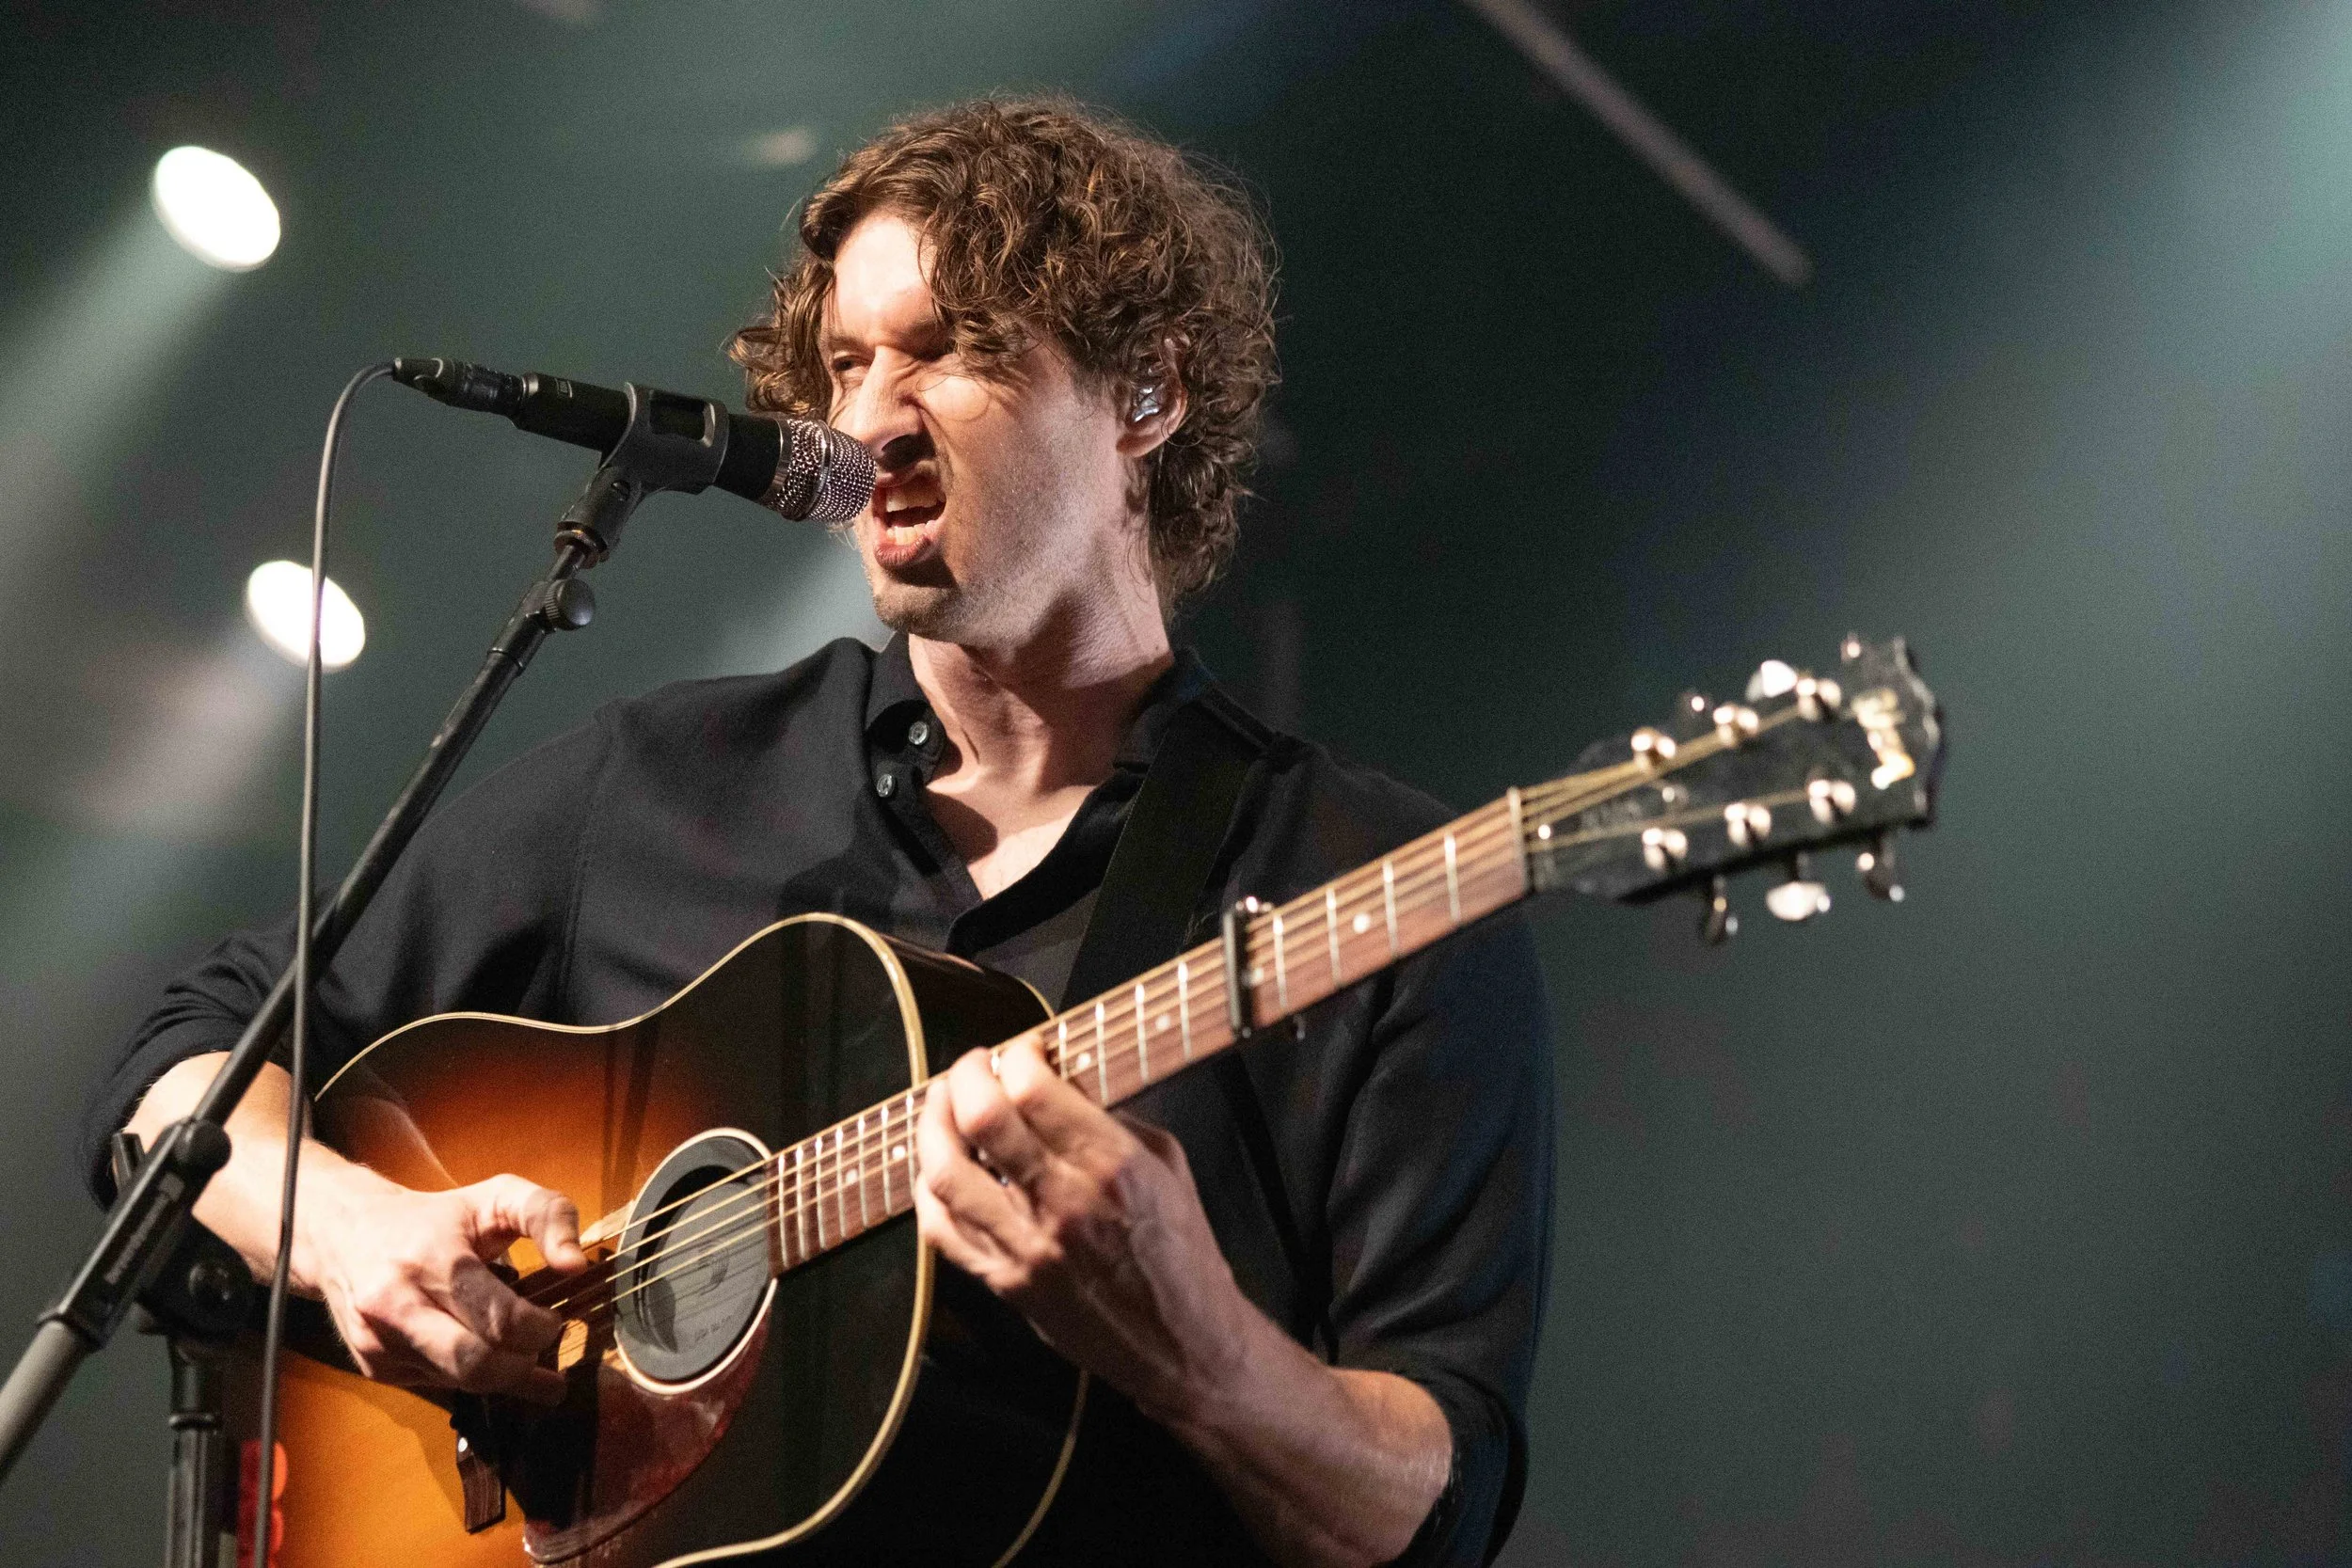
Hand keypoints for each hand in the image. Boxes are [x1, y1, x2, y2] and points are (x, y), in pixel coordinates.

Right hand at [300, 1168, 587, 1404]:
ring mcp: (380, 1341)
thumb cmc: (434, 1217)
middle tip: (542, 1348)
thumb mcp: (496, 1196)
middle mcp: (397, 1305)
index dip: (540, 1329)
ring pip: (459, 1383)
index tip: (555, 1319)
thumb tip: (577, 1265)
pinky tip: (484, 1358)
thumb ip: (548, 1215)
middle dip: (523, 1365)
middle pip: (477, 1364)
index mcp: (431, 1259)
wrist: (345, 1233)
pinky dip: (469, 1378)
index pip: (499, 1318)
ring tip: (529, 1364)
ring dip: (503, 1379)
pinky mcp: (372, 1366)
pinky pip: (437, 1384)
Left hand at [913, 1039, 1252, 1421]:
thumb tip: (1059, 1080)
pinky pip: (941, 1229)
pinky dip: (929, 1188)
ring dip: (934, 1125)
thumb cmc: (1183, 1252)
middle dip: (966, 1075)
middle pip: (982, 1118)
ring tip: (943, 1105)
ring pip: (945, 1172)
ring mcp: (1027, 1248)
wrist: (1184, 1344)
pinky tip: (939, 1166)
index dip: (1018, 1054)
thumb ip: (1109, 1118)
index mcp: (1113, 1166)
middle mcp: (1064, 1204)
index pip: (1035, 1088)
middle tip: (974, 1066)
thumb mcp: (1166, 1163)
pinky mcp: (1005, 1282)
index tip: (1024, 1050)